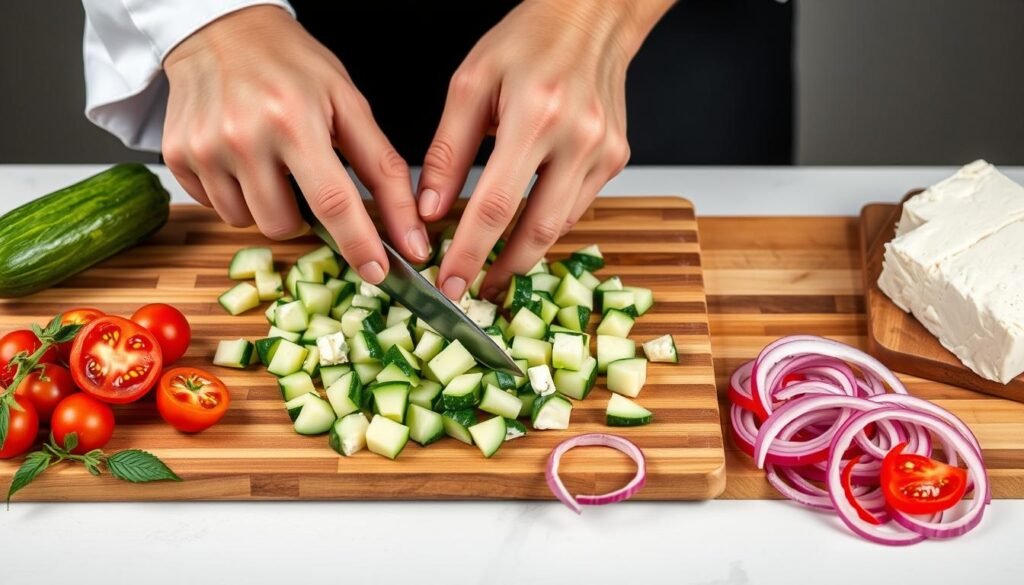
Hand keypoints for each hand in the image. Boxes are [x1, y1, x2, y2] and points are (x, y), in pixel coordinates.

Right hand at [162, 6, 430, 283]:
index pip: (332, 202)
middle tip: (306, 179)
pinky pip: (216, 207)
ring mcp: (203, 149)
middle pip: (284, 225)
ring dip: (268, 205)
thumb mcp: (349, 105)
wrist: (221, 30)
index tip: (378, 272)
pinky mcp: (177, 157)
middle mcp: (242, 137)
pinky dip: (236, 194)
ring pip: (247, 222)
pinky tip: (242, 158)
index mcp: (294, 120)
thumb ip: (384, 171)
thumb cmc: (292, 65)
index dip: (359, 244)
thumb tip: (410, 233)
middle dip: (304, 217)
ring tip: (272, 161)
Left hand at [418, 0, 671, 299]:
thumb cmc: (527, 41)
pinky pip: (575, 206)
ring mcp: (604, 152)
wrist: (592, 17)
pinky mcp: (615, 159)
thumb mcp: (470, 85)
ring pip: (560, 225)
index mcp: (536, 115)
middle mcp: (578, 138)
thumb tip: (430, 210)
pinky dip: (546, 223)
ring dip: (525, 252)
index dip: (470, 253)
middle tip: (474, 292)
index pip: (496, 205)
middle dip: (503, 270)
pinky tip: (523, 227)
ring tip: (494, 266)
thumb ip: (447, 151)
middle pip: (538, 229)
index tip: (450, 283)